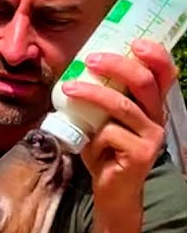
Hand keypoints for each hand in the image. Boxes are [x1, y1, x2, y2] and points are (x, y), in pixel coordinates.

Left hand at [59, 39, 178, 213]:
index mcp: (153, 106)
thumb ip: (102, 101)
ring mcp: (152, 136)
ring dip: (92, 94)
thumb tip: (78, 72)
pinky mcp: (141, 153)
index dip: (155, 55)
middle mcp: (158, 118)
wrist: (111, 191)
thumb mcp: (103, 121)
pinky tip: (88, 146)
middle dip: (117, 65)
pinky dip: (92, 137)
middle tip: (90, 59)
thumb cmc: (105, 153)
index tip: (134, 41)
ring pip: (122, 105)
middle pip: (144, 82)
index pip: (165, 74)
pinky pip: (110, 134)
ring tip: (68, 88)